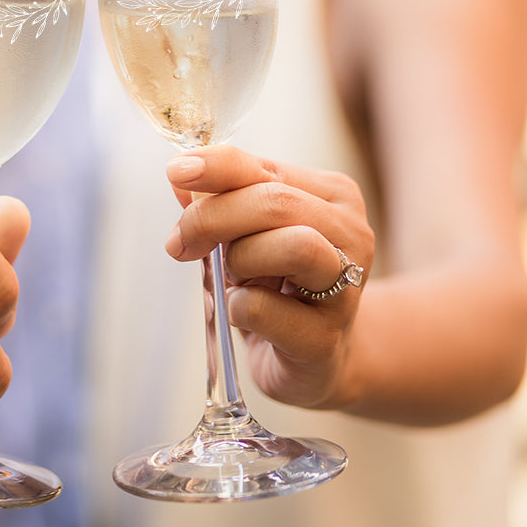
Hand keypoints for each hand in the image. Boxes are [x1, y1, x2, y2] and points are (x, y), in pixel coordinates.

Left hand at [164, 144, 374, 411]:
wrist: (314, 360)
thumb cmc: (277, 286)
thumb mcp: (246, 234)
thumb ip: (217, 201)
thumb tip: (180, 178)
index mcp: (331, 196)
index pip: (264, 167)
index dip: (215, 166)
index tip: (175, 172)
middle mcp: (350, 233)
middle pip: (277, 202)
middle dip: (214, 217)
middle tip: (180, 243)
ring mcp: (346, 288)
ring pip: (295, 246)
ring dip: (242, 258)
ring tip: (235, 277)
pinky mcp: (325, 340)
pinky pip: (265, 308)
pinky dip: (238, 306)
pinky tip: (244, 314)